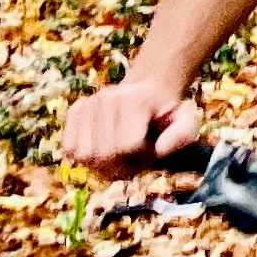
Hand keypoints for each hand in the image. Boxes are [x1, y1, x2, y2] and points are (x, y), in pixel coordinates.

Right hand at [62, 77, 204, 178]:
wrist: (150, 92)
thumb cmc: (168, 114)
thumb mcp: (187, 122)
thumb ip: (182, 136)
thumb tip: (159, 149)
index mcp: (135, 101)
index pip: (126, 147)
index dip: (140, 157)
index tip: (150, 149)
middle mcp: (107, 98)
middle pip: (103, 154)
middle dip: (121, 164)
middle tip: (135, 155)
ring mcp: (88, 103)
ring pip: (83, 154)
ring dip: (102, 163)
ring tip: (119, 153)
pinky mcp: (75, 111)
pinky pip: (69, 147)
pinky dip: (85, 155)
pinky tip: (103, 148)